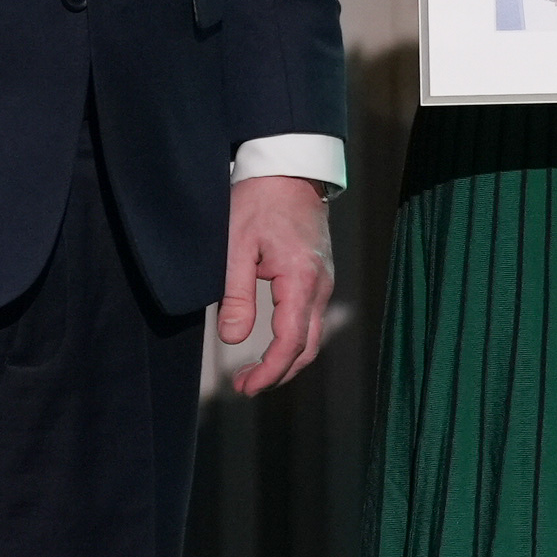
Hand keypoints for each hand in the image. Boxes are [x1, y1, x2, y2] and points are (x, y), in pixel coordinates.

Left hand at [216, 174, 337, 395]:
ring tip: (253, 372)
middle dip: (277, 374)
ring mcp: (323, 281)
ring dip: (285, 360)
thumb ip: (235, 295)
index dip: (269, 372)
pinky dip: (293, 341)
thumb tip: (233, 339)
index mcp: (301, 280)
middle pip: (306, 348)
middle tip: (244, 387)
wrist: (288, 169)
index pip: (290, 343)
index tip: (245, 387)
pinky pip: (311, 319)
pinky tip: (271, 344)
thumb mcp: (236, 246)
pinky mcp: (319, 276)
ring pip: (311, 336)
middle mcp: (320, 286)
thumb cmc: (259, 200)